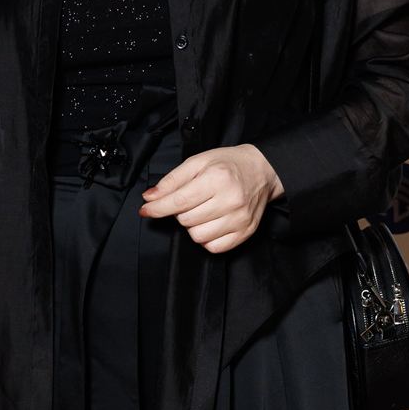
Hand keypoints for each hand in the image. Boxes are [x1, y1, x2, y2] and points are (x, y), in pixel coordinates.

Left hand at [138, 143, 285, 252]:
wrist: (262, 170)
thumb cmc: (229, 164)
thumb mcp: (198, 162)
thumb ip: (172, 180)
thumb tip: (150, 198)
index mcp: (217, 178)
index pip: (179, 201)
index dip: (158, 209)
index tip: (146, 210)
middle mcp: (230, 200)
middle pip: (186, 221)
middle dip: (181, 212)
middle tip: (191, 200)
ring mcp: (240, 219)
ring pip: (198, 236)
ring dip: (193, 226)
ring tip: (203, 211)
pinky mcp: (245, 232)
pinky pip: (214, 247)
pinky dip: (207, 238)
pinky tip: (211, 223)